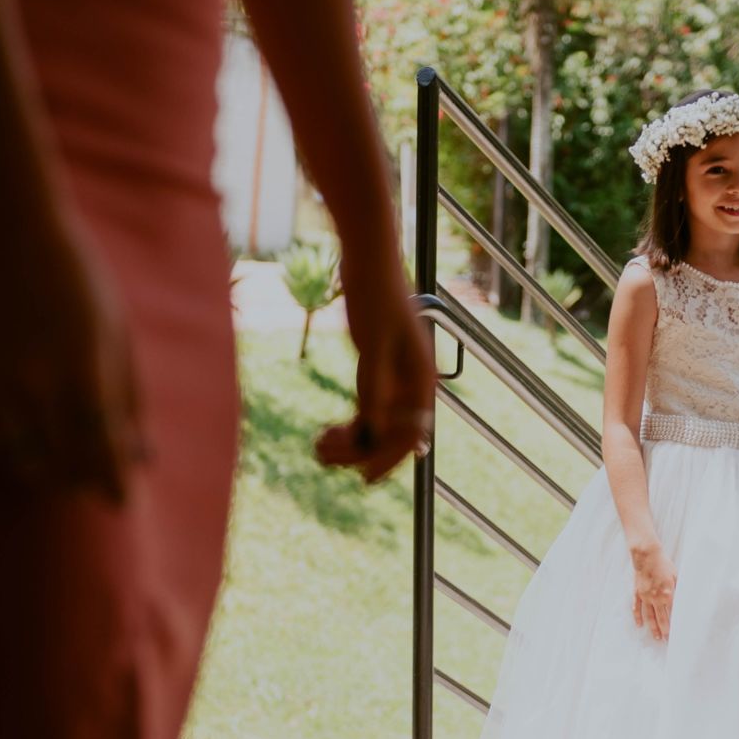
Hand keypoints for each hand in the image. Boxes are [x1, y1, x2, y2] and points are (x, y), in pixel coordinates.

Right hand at [0, 218, 143, 504]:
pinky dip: (10, 456)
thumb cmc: (79, 280)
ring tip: (66, 465)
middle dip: (86, 480)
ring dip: (48, 473)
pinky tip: (29, 446)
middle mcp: (37, 388)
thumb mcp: (119, 335)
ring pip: (22, 465)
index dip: (116, 484)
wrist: (7, 231)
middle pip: (64, 467)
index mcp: (85, 373)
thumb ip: (129, 399)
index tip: (124, 500)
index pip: (102, 455)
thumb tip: (142, 456)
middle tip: (98, 479)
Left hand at [314, 250, 434, 483]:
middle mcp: (411, 385)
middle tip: (321, 454)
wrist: (367, 259)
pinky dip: (347, 427)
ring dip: (350, 444)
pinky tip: (324, 433)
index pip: (411, 434)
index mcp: (421, 379)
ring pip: (376, 428)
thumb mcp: (373, 343)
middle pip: (391, 436)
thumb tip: (376, 431)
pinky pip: (365, 413)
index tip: (363, 479)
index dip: (388, 459)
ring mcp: (393, 380)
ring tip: (317, 447)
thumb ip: (376, 387)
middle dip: (360, 452)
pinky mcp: (376, 372)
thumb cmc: (375, 294)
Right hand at [630, 541, 676, 641]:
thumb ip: (680, 589)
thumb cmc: (664, 564)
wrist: (647, 556)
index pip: (673, 613)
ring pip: (649, 616)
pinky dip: (638, 617)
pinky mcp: (637, 593)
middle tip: (667, 641)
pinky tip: (639, 625)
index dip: (676, 624)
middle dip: (665, 631)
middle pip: (661, 618)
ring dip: (653, 627)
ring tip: (656, 637)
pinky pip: (637, 608)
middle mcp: (656, 598)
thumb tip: (685, 599)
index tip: (678, 633)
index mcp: (668, 594)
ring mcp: (645, 597)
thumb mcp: (677, 576)